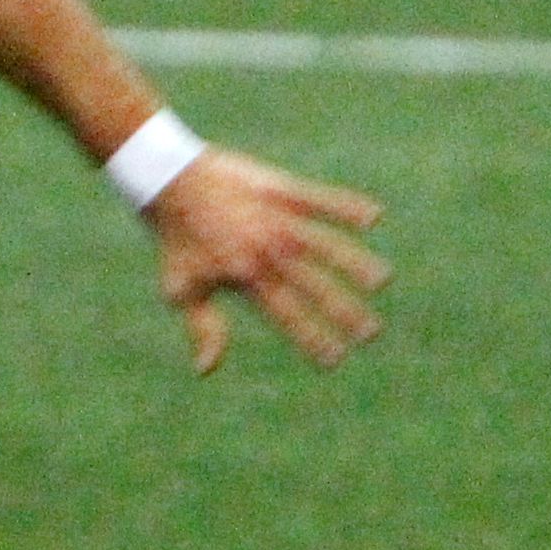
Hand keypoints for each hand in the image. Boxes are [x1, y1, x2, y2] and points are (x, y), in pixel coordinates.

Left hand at [147, 148, 388, 373]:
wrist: (168, 180)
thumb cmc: (175, 240)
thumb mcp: (181, 289)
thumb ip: (204, 327)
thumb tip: (207, 370)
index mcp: (246, 278)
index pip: (288, 317)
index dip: (313, 340)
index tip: (336, 360)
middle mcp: (267, 251)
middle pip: (315, 287)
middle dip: (345, 312)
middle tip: (372, 333)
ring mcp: (277, 220)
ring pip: (326, 245)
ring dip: (356, 263)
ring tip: (383, 280)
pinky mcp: (281, 190)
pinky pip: (320, 199)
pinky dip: (347, 206)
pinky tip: (375, 217)